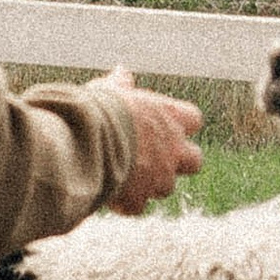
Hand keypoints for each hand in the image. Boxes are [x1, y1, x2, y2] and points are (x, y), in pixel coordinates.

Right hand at [100, 70, 204, 212]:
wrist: (84, 142)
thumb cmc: (97, 109)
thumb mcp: (109, 90)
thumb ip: (121, 84)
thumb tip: (122, 72)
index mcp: (169, 116)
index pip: (193, 119)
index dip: (180, 123)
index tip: (163, 123)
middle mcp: (172, 148)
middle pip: (195, 160)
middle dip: (178, 162)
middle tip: (155, 157)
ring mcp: (159, 177)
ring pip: (166, 187)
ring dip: (150, 183)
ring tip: (123, 174)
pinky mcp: (139, 199)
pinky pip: (137, 206)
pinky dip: (125, 203)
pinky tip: (108, 194)